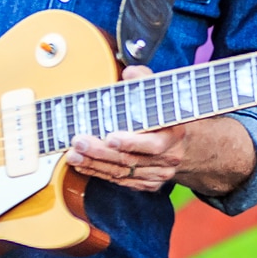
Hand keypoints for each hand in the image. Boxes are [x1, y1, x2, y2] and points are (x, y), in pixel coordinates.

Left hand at [64, 64, 187, 191]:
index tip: (110, 137)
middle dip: (100, 152)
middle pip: (130, 160)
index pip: (153, 144)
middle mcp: (167, 158)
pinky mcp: (147, 184)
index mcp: (173, 135)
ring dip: (94, 164)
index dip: (131, 143)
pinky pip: (120, 181)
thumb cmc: (164, 114)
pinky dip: (98, 173)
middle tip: (79, 142)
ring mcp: (157, 174)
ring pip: (121, 173)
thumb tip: (129, 73)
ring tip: (73, 154)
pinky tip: (82, 165)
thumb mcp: (159, 93)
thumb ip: (144, 81)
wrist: (184, 144)